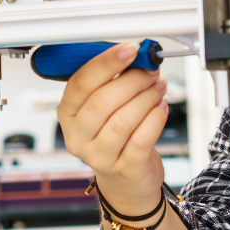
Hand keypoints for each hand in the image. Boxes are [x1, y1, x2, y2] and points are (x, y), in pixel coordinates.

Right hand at [57, 42, 169, 214]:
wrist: (126, 180)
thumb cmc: (116, 137)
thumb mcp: (105, 108)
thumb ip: (113, 81)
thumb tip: (136, 55)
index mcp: (68, 114)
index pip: (81, 83)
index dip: (106, 62)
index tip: (130, 49)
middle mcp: (78, 137)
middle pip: (102, 102)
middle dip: (132, 80)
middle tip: (150, 71)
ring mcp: (99, 156)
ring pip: (122, 120)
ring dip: (146, 97)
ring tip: (158, 87)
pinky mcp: (123, 169)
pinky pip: (141, 140)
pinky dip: (155, 119)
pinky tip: (161, 107)